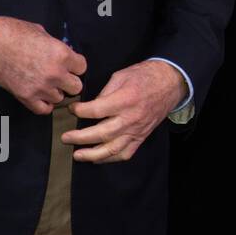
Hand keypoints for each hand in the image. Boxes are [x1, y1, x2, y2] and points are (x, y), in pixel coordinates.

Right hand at [0, 15, 84, 113]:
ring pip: (60, 98)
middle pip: (76, 87)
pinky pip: (44, 109)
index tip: (70, 65)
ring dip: (55, 92)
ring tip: (46, 84)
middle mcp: (55, 73)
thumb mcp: (43, 33)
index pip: (82, 68)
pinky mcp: (26, 97)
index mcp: (62, 55)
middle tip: (60, 76)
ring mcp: (41, 87)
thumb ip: (58, 47)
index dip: (76, 66)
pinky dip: (44, 104)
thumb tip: (66, 54)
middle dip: (69, 81)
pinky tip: (40, 96)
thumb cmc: (14, 34)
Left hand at [62, 60, 185, 162]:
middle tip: (65, 137)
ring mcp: (137, 130)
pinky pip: (125, 153)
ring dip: (92, 154)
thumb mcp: (122, 75)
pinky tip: (98, 158)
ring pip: (112, 149)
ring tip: (77, 155)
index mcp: (125, 99)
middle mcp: (131, 118)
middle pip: (101, 133)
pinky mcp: (142, 136)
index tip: (72, 109)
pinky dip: (110, 159)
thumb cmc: (145, 76)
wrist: (171, 83)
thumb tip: (90, 106)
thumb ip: (105, 92)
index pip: (96, 111)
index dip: (80, 111)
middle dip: (79, 137)